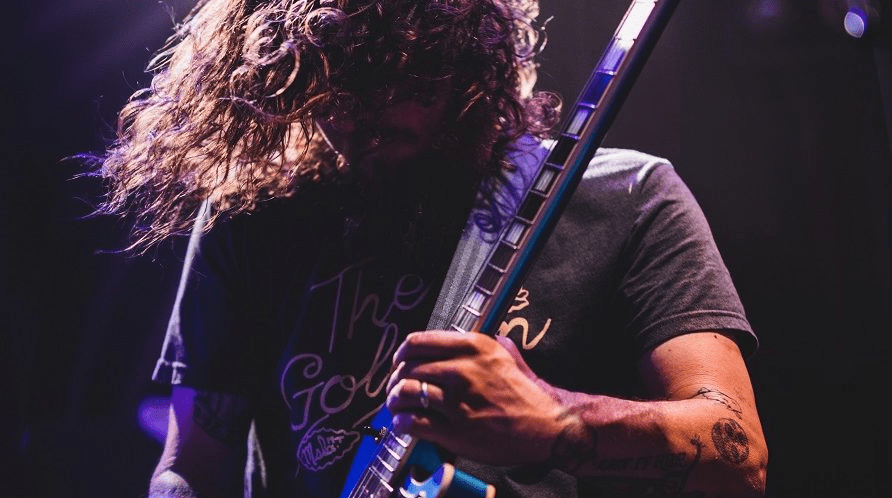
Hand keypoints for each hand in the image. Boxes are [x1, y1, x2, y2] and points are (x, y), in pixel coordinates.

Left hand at [385, 331, 566, 465]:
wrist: (547, 426)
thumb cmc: (527, 394)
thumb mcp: (507, 354)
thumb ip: (484, 343)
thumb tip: (464, 337)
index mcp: (473, 347)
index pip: (417, 342)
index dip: (402, 353)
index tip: (400, 361)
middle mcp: (462, 370)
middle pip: (407, 369)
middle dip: (396, 379)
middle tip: (397, 387)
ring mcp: (457, 401)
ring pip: (405, 393)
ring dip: (395, 400)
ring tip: (396, 405)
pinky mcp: (454, 430)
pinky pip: (412, 422)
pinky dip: (402, 423)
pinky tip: (404, 423)